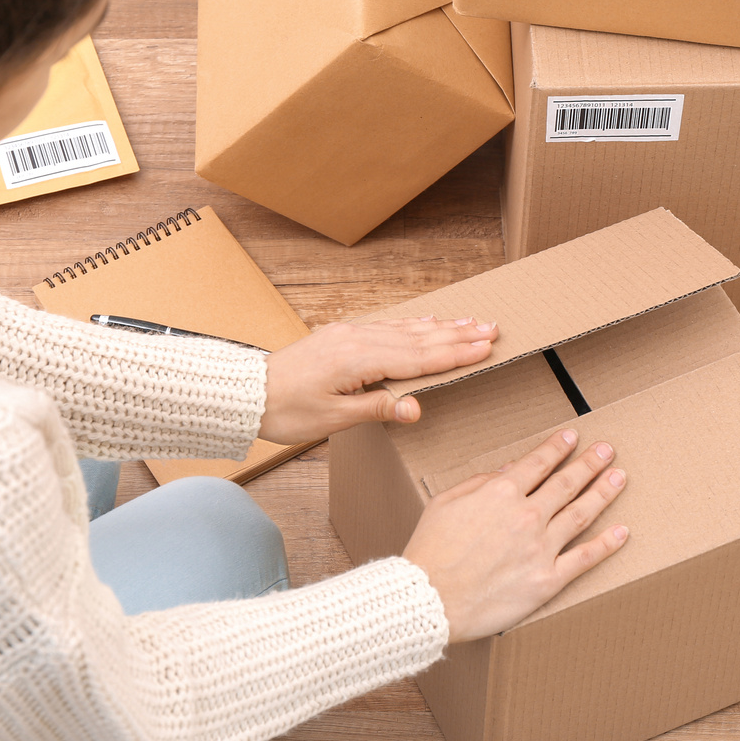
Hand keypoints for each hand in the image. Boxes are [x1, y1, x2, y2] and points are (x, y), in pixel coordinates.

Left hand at [256, 316, 497, 443]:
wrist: (247, 392)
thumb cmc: (286, 410)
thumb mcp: (333, 419)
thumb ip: (377, 408)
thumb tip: (417, 407)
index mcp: (359, 359)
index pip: (419, 357)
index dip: (455, 352)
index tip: (487, 346)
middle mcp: (357, 339)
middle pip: (418, 337)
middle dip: (458, 333)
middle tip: (492, 327)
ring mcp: (348, 334)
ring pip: (405, 329)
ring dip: (440, 326)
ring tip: (469, 321)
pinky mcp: (340, 335)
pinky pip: (386, 327)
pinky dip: (412, 325)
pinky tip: (424, 322)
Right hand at [402, 428, 628, 641]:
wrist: (430, 598)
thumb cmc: (431, 551)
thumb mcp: (445, 502)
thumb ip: (480, 482)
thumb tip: (509, 469)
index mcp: (500, 493)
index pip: (538, 463)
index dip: (557, 447)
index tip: (572, 437)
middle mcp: (527, 516)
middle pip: (566, 483)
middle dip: (589, 463)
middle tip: (607, 451)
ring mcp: (541, 548)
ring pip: (581, 514)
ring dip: (603, 492)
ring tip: (619, 477)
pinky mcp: (547, 580)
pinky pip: (584, 559)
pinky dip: (606, 545)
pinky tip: (622, 532)